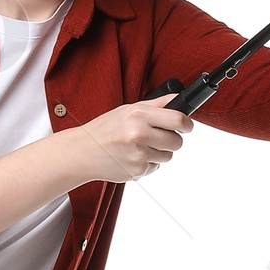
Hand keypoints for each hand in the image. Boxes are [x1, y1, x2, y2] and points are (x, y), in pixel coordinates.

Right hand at [72, 93, 194, 184]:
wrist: (83, 152)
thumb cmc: (105, 128)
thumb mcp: (128, 109)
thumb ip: (156, 105)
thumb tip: (179, 99)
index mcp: (138, 115)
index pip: (178, 119)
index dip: (187, 124)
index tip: (187, 126)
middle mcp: (139, 134)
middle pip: (177, 141)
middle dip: (172, 139)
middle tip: (160, 136)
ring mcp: (139, 155)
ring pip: (168, 156)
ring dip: (160, 152)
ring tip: (140, 146)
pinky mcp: (138, 171)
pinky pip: (156, 167)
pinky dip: (148, 163)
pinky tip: (132, 156)